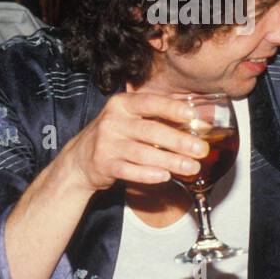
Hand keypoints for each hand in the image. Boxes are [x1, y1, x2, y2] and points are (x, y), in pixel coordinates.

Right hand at [59, 91, 209, 192]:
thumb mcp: (129, 118)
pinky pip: (129, 170)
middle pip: (150, 130)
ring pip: (143, 153)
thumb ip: (157, 117)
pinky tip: (165, 176)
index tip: (192, 115)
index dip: (171, 108)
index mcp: (122, 104)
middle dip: (178, 141)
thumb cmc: (114, 135)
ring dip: (170, 161)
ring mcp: (106, 143)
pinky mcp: (104, 164)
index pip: (149, 102)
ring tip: (190, 167)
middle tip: (200, 150)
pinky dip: (148, 174)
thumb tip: (197, 119)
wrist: (79, 160)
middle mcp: (113, 121)